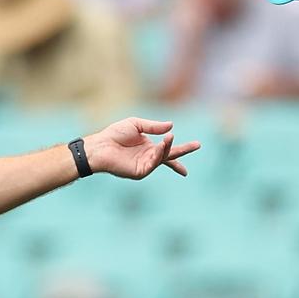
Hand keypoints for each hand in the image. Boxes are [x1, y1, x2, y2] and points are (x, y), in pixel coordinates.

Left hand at [84, 118, 200, 179]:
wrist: (100, 145)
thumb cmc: (114, 134)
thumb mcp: (137, 124)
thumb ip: (154, 126)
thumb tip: (171, 126)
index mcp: (148, 147)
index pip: (167, 150)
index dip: (180, 150)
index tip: (196, 146)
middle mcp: (148, 157)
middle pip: (170, 155)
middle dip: (183, 151)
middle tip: (197, 144)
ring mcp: (145, 166)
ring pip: (162, 158)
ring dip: (167, 148)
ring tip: (169, 139)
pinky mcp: (139, 172)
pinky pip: (154, 163)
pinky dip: (159, 155)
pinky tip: (160, 146)